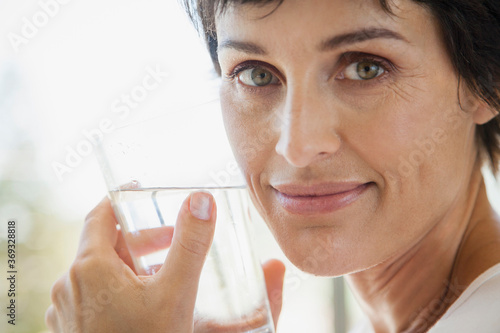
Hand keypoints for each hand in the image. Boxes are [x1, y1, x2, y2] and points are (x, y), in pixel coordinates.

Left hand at [45, 193, 284, 331]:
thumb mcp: (176, 293)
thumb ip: (190, 244)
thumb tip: (202, 200)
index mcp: (90, 266)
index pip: (101, 213)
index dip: (122, 198)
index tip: (142, 190)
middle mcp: (71, 285)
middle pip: (105, 244)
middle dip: (142, 237)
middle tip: (173, 239)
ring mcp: (68, 311)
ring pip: (101, 271)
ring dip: (132, 264)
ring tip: (165, 272)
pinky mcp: (74, 330)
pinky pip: (95, 295)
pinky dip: (119, 288)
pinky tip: (144, 304)